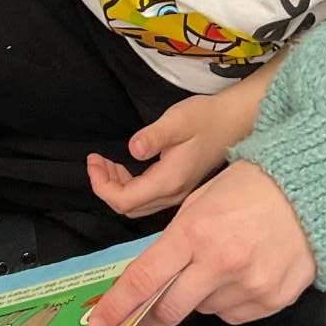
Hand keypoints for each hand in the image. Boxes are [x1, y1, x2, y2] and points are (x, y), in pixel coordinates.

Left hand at [85, 161, 315, 325]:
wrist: (314, 191)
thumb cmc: (251, 187)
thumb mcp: (201, 202)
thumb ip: (175, 242)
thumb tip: (153, 280)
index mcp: (194, 232)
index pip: (144, 279)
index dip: (117, 307)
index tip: (98, 325)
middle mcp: (219, 264)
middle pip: (169, 309)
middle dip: (146, 322)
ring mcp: (248, 286)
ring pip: (204, 310)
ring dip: (199, 297)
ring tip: (221, 265)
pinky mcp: (272, 301)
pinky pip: (235, 314)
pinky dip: (229, 301)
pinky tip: (245, 273)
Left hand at [86, 89, 250, 218]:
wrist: (233, 122)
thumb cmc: (205, 118)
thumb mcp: (178, 120)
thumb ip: (154, 136)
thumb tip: (133, 149)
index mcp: (168, 181)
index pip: (124, 200)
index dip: (101, 185)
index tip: (93, 161)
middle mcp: (172, 194)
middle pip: (127, 207)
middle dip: (105, 186)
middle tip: (96, 161)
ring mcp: (176, 194)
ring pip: (136, 205)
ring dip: (116, 187)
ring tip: (107, 163)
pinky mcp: (178, 188)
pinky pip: (146, 199)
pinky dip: (129, 186)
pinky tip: (126, 167)